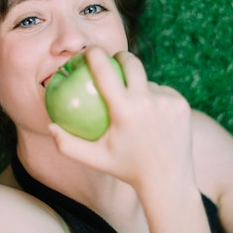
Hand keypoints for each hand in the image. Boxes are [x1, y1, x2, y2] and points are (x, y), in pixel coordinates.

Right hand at [49, 47, 195, 191]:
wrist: (167, 181)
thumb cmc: (126, 169)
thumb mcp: (95, 160)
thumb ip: (68, 145)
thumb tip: (51, 125)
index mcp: (125, 110)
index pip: (105, 70)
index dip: (95, 54)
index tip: (89, 51)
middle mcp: (148, 101)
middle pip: (131, 62)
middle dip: (120, 56)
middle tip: (113, 60)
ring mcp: (168, 101)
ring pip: (148, 81)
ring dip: (139, 86)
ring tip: (134, 102)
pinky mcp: (181, 103)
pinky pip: (163, 92)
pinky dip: (155, 98)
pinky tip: (152, 113)